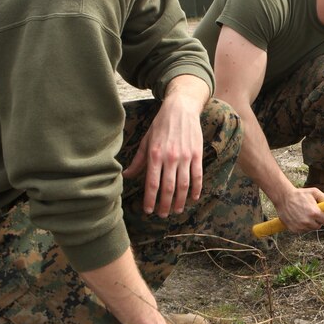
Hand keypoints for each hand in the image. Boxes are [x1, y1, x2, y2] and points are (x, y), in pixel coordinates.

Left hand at [123, 96, 203, 216]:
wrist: (181, 108)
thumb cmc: (161, 125)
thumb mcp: (146, 141)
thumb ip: (138, 161)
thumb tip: (126, 176)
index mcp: (155, 155)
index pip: (152, 183)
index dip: (150, 200)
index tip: (148, 211)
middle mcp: (170, 157)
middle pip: (168, 188)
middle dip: (165, 205)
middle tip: (163, 215)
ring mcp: (185, 157)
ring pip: (183, 185)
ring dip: (180, 201)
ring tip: (177, 210)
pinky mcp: (197, 154)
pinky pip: (197, 176)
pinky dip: (196, 189)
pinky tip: (193, 198)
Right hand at [273, 185, 323, 231]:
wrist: (283, 198)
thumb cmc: (299, 194)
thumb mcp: (314, 192)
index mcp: (314, 213)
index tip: (322, 214)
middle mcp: (308, 222)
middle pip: (318, 226)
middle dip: (317, 220)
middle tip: (312, 213)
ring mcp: (300, 227)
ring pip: (310, 228)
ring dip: (309, 223)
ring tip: (304, 214)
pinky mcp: (294, 230)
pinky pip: (302, 230)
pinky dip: (302, 225)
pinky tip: (298, 217)